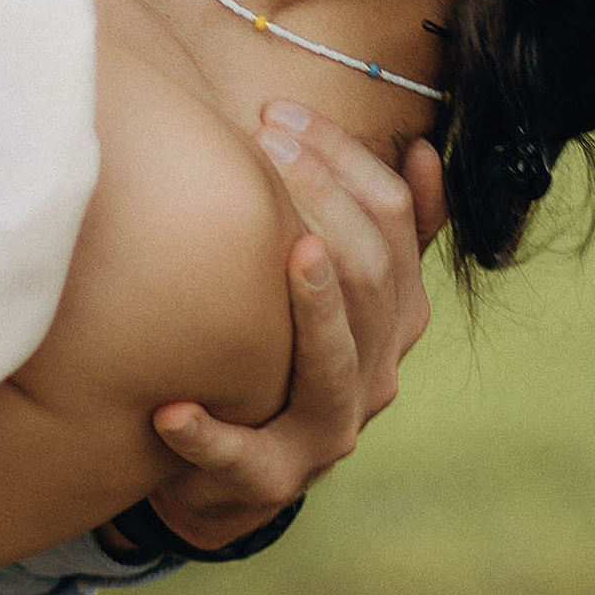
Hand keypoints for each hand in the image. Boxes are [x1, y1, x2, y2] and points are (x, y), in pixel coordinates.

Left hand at [145, 121, 444, 553]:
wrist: (232, 477)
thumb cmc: (280, 360)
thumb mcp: (338, 296)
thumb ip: (388, 233)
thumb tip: (422, 149)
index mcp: (395, 319)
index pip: (396, 225)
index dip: (347, 162)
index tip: (282, 114)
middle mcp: (377, 372)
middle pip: (373, 279)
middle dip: (325, 200)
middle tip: (267, 144)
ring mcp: (328, 430)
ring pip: (336, 363)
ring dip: (315, 306)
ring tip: (291, 251)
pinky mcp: (270, 480)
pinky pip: (242, 456)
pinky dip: (208, 434)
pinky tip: (172, 410)